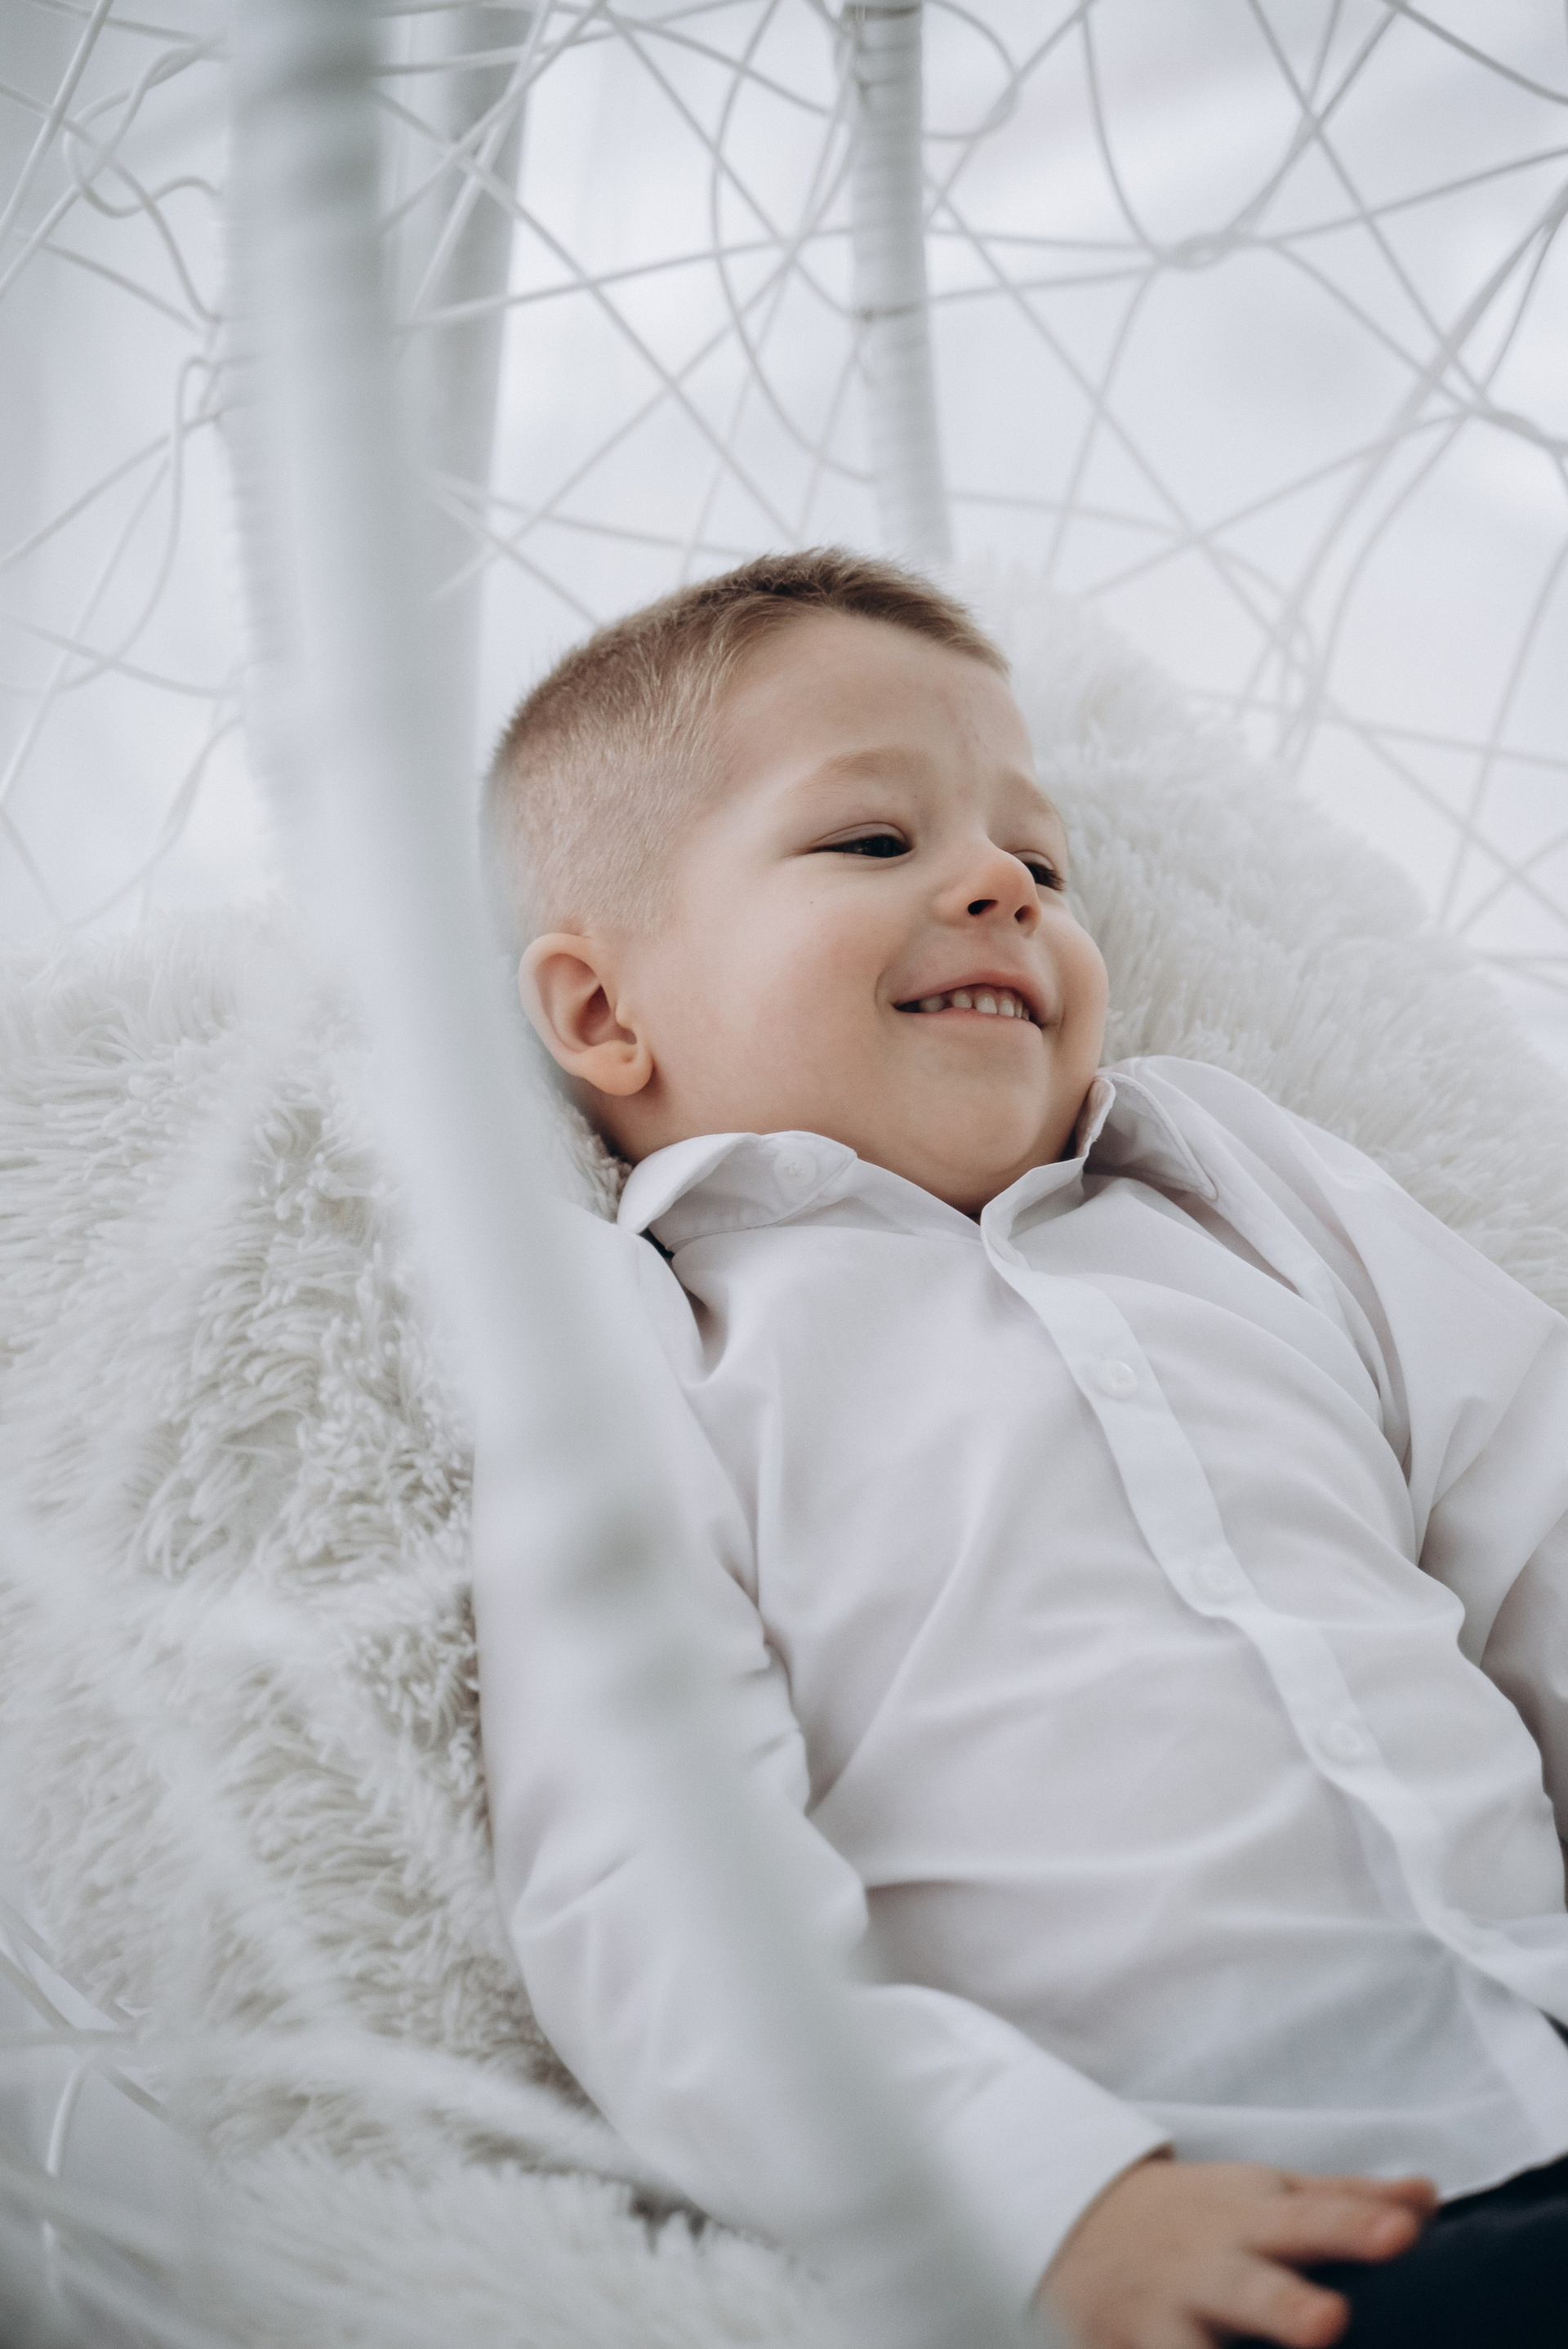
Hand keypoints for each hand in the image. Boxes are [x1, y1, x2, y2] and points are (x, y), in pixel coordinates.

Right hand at [1036, 2154, 1438, 2348]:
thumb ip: (1343, 2200)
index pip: (1314, 2217)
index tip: (1403, 2233)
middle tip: (1329, 2322)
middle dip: (1286, 2307)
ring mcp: (1166, 2315)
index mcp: (1251, 2217)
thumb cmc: (1202, 2215)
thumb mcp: (1266, 2193)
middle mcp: (1210, 2265)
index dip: (1357, 2226)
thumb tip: (1426, 2197)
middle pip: (1252, 2287)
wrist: (1081, 2219)